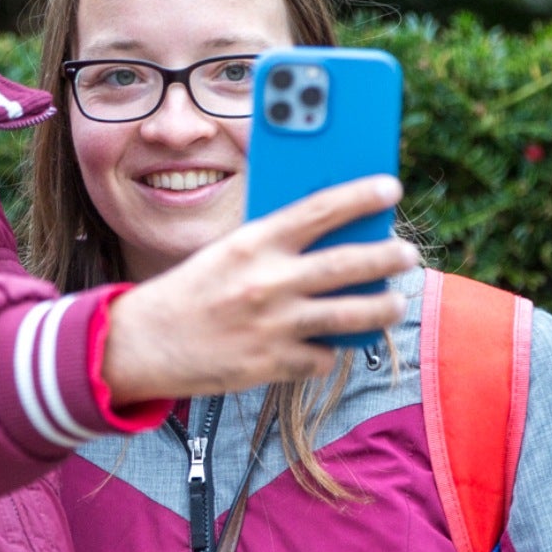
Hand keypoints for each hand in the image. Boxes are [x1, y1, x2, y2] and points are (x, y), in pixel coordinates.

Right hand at [98, 175, 416, 406]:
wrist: (144, 343)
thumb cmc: (192, 291)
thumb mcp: (229, 253)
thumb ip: (275, 246)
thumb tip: (334, 238)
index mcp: (253, 243)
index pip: (319, 210)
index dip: (361, 196)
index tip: (391, 187)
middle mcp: (267, 281)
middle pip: (348, 264)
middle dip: (387, 257)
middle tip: (407, 253)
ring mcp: (273, 325)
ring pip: (350, 315)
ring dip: (382, 307)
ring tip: (394, 302)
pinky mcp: (272, 364)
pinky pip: (322, 356)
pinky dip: (330, 350)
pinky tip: (330, 343)